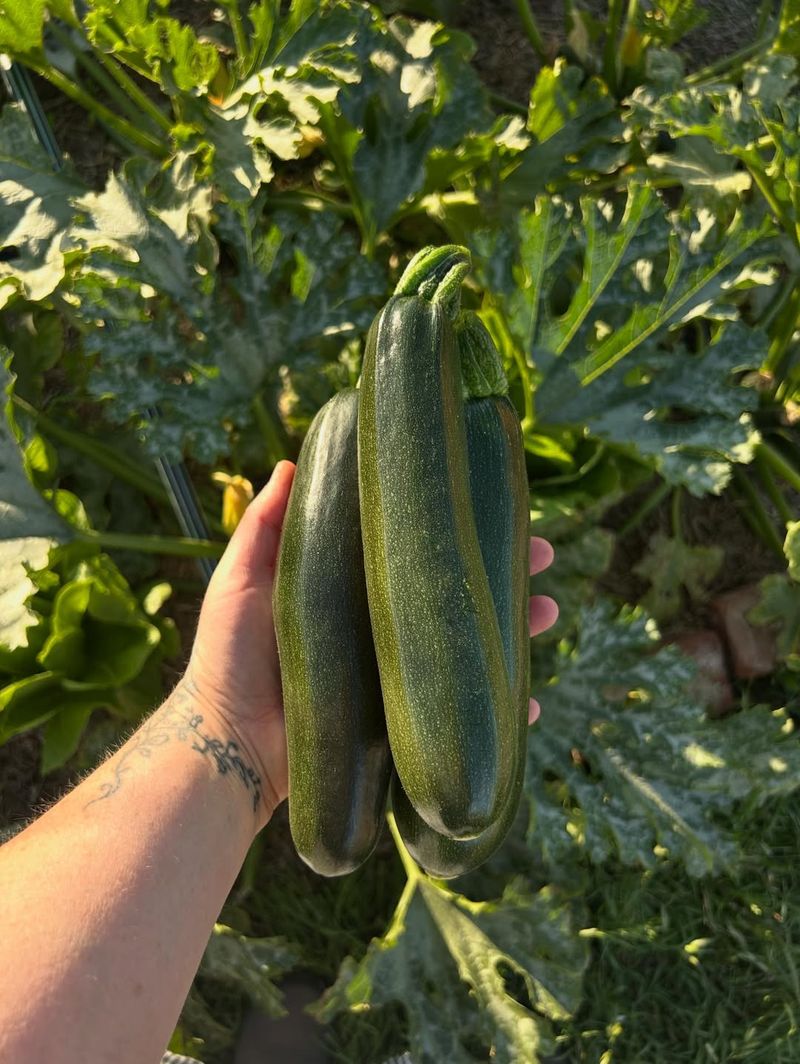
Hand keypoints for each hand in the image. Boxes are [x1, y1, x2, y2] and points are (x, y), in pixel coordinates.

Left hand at [187, 462, 558, 821]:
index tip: (490, 501)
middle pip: (453, 595)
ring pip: (468, 649)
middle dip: (502, 573)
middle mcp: (383, 631)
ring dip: (515, 631)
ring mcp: (397, 679)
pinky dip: (500, 714)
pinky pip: (461, 719)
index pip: (415, 551)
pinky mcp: (404, 727)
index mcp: (354, 592)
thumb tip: (287, 461)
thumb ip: (263, 527)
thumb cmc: (228, 656)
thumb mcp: (242, 580)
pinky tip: (529, 704)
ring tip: (547, 613)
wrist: (226, 744)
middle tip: (540, 556)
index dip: (453, 529)